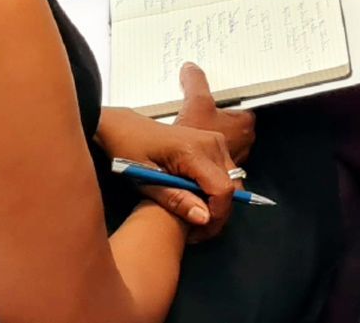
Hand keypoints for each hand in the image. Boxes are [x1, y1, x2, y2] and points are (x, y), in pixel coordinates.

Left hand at [98, 66, 237, 240]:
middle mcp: (211, 143)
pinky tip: (196, 198)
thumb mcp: (146, 183)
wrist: (127, 129)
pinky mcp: (215, 143)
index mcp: (192, 151)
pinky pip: (226, 173)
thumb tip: (204, 218)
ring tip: (194, 214)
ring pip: (232, 182)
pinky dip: (216, 191)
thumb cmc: (130, 152)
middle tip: (195, 230)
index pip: (223, 189)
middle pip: (232, 188)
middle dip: (218, 213)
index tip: (198, 230)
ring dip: (218, 203)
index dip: (216, 215)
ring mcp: (215, 141)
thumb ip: (177, 200)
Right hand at [173, 69, 255, 164]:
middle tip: (200, 116)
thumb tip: (191, 68)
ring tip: (194, 132)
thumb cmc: (197, 144)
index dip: (224, 102)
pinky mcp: (224, 172)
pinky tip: (193, 149)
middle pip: (231, 123)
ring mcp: (235, 156)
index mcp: (245, 122)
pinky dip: (208, 154)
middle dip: (216, 120)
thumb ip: (195, 82)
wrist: (183, 177)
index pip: (240, 105)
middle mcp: (244, 141)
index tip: (212, 102)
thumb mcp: (195, 104)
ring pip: (224, 140)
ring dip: (211, 138)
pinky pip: (217, 158)